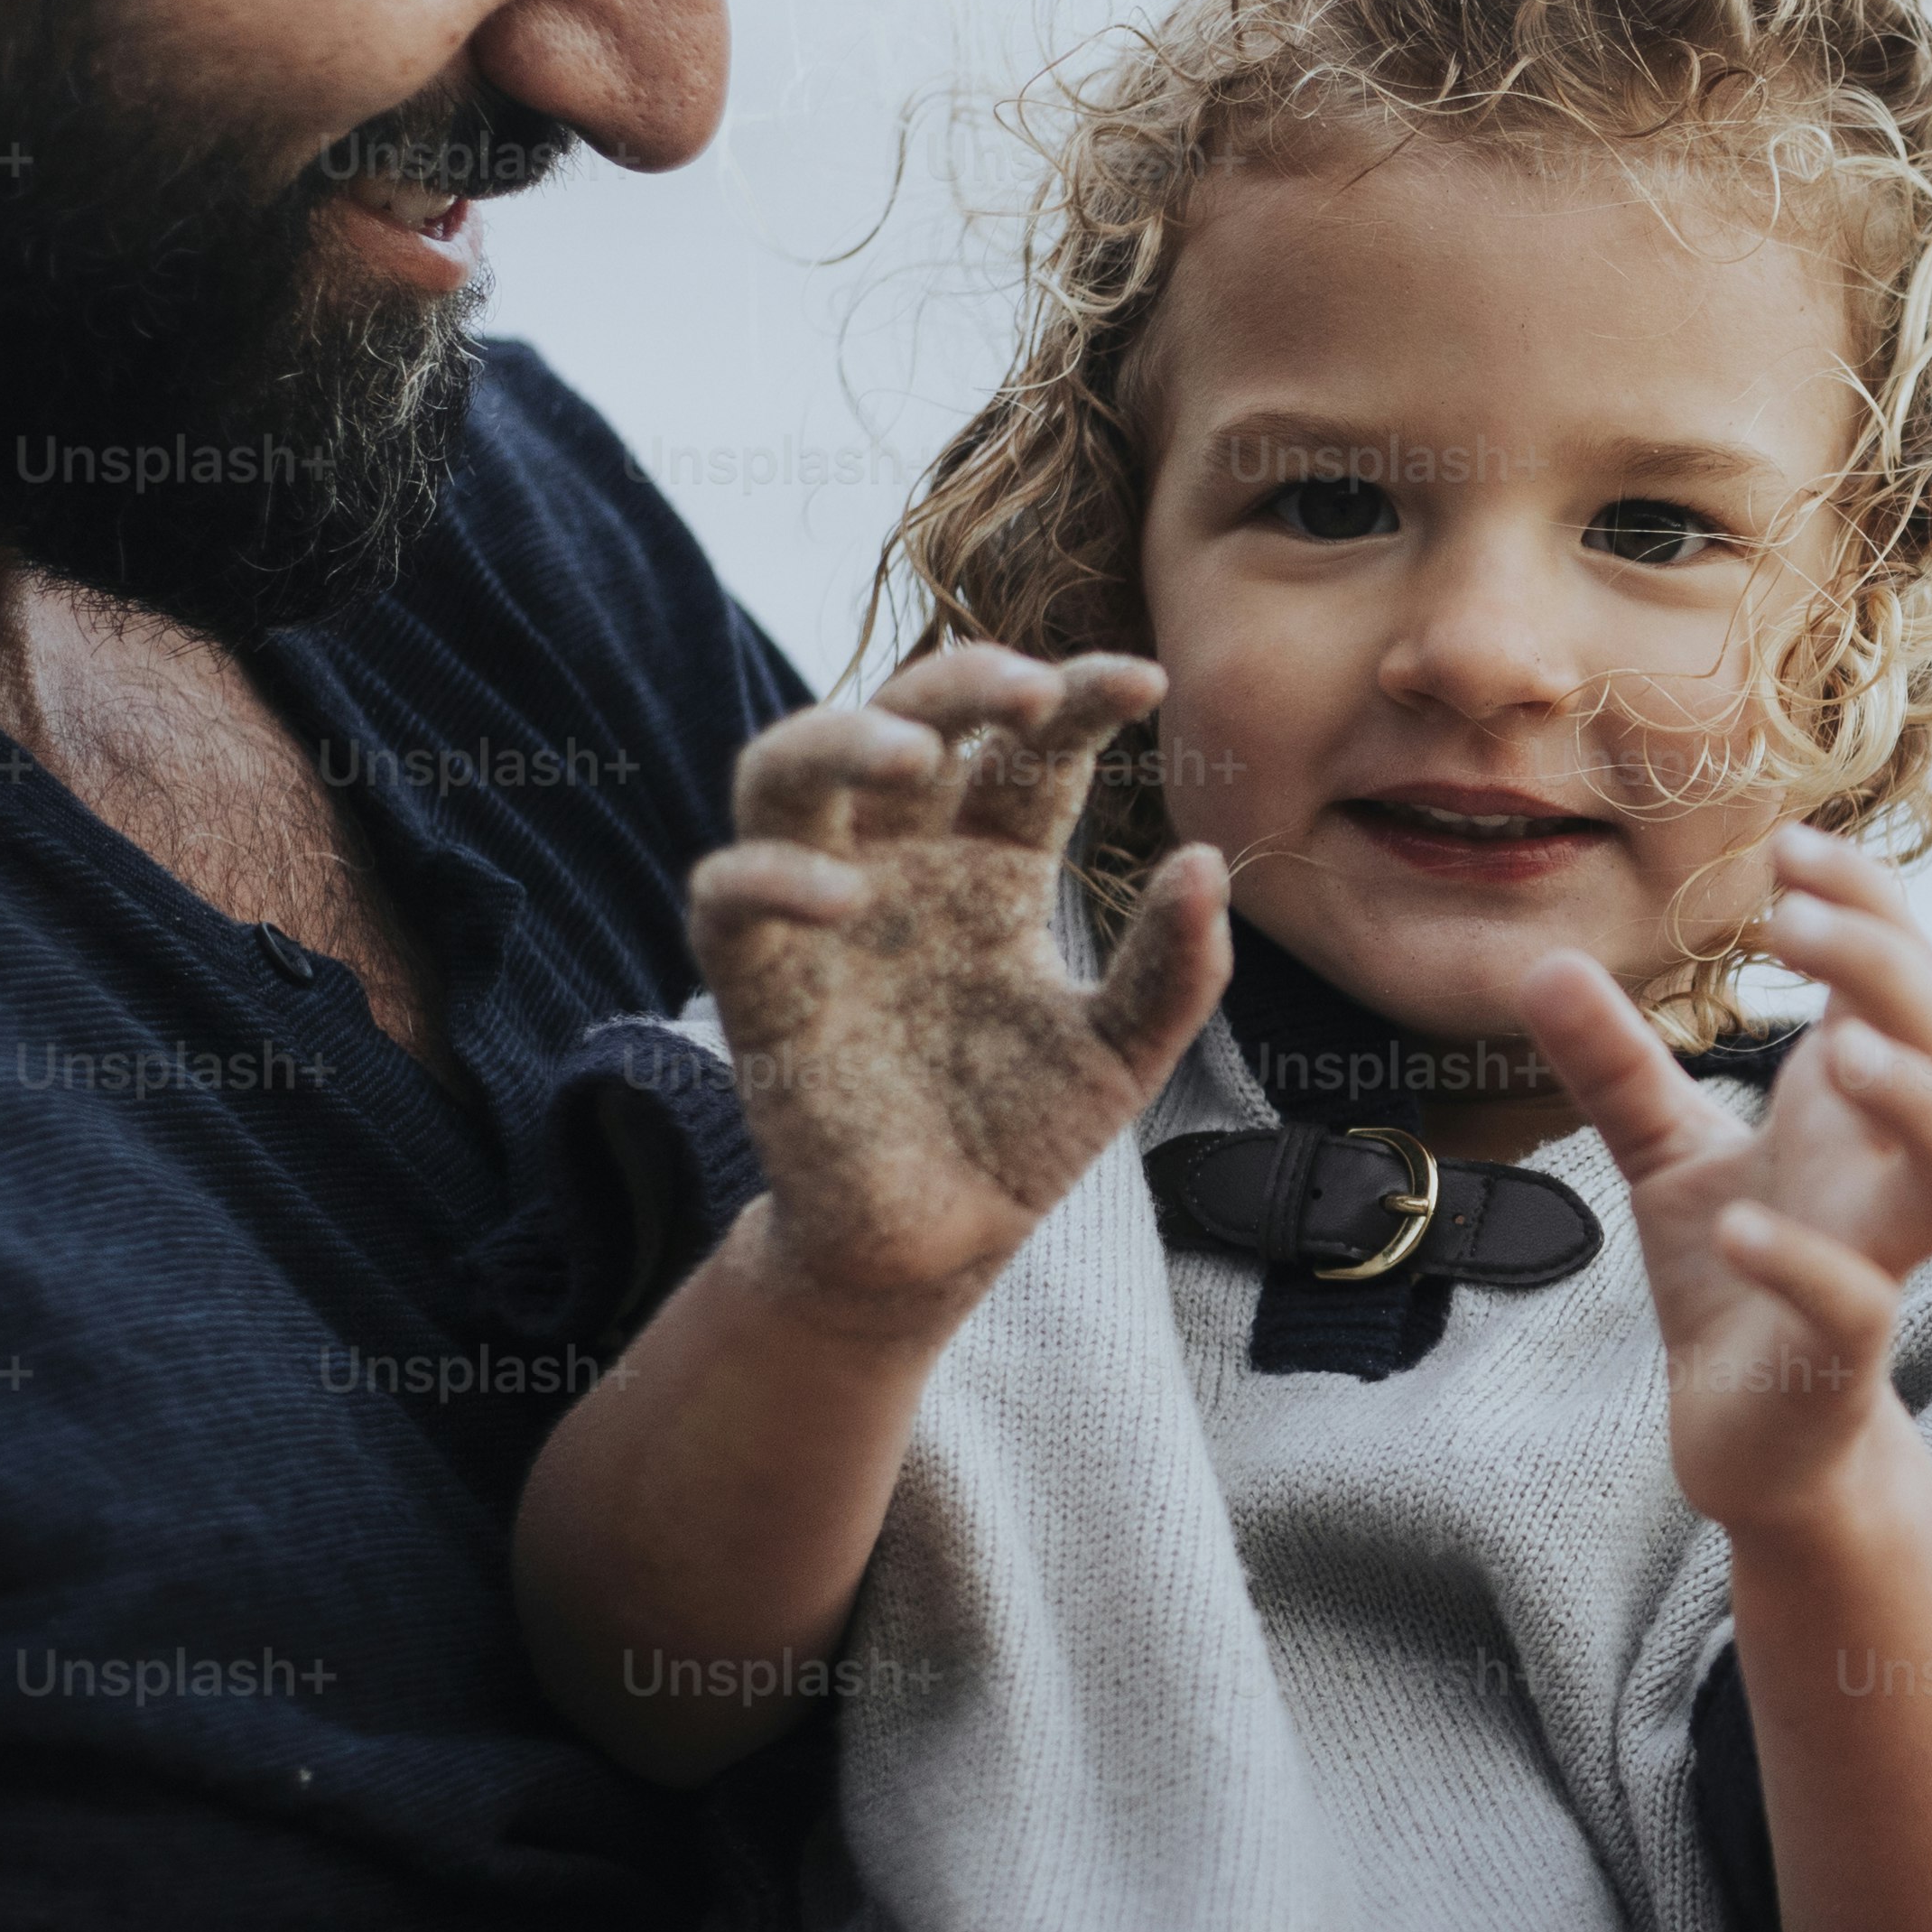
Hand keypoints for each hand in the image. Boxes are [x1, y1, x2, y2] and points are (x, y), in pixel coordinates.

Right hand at [690, 644, 1229, 1330]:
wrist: (941, 1248)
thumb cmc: (1022, 1133)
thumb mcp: (1123, 1051)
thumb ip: (1175, 968)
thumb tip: (1204, 860)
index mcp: (989, 866)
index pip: (1026, 753)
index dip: (1078, 701)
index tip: (1144, 682)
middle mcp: (900, 865)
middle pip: (902, 723)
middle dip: (957, 684)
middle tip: (1027, 690)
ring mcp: (820, 914)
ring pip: (785, 775)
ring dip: (840, 740)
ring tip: (914, 753)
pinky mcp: (757, 982)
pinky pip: (727, 896)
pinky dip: (771, 879)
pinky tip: (840, 895)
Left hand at [1517, 822, 1931, 1533]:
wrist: (1748, 1432)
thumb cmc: (1729, 1276)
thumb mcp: (1661, 1150)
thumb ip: (1614, 1063)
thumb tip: (1541, 962)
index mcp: (1854, 1108)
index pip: (1906, 978)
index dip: (1871, 906)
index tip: (1784, 850)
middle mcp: (1883, 1172)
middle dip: (1888, 971)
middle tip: (1790, 923)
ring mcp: (1878, 1260)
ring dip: (1921, 1105)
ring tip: (1843, 1051)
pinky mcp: (1841, 1355)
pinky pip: (1855, 1302)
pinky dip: (1803, 1260)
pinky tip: (1737, 1226)